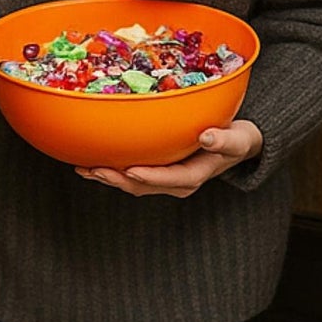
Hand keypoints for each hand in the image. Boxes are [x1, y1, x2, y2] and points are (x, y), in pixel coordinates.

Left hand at [75, 120, 262, 197]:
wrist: (234, 146)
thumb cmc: (235, 140)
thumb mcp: (237, 139)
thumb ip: (223, 140)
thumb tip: (206, 136)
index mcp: (195, 176)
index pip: (171, 179)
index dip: (151, 177)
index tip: (131, 169)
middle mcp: (176, 183)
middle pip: (143, 185)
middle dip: (118, 179)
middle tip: (95, 169)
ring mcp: (164, 181)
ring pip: (132, 184)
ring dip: (108, 177)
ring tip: (84, 168)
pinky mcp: (155, 174)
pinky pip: (130, 176)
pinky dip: (110, 171)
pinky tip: (90, 163)